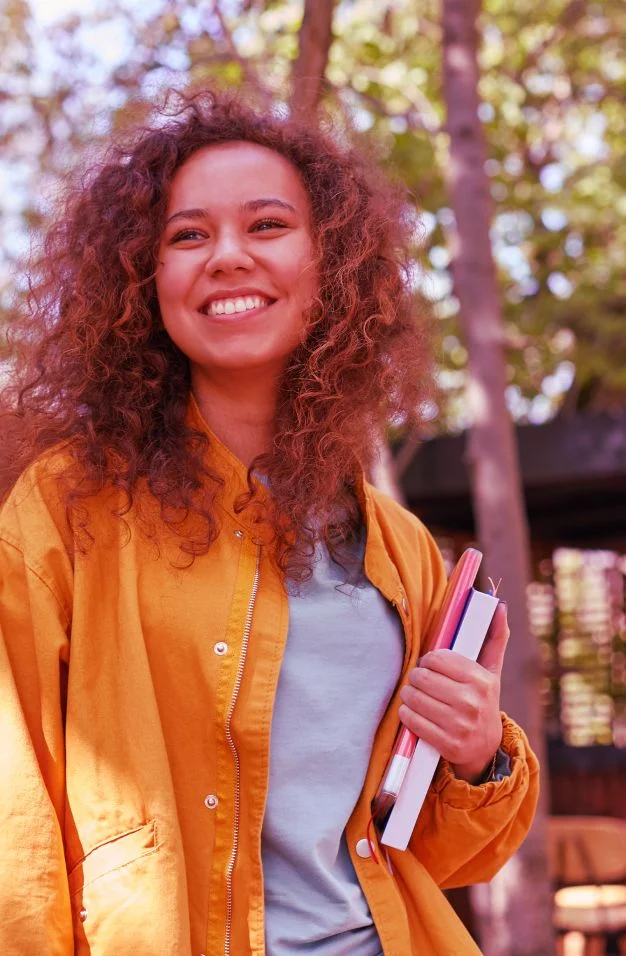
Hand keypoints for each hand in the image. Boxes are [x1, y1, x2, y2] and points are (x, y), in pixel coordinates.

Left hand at [398, 601, 509, 782]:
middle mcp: (471, 702)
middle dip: (416, 677)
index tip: (431, 665)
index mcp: (481, 680)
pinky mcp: (446, 744)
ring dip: (408, 694)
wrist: (486, 749)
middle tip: (420, 680)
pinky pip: (411, 720)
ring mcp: (459, 725)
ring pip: (414, 697)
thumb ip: (495, 638)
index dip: (429, 660)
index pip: (437, 658)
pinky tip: (413, 711)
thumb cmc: (484, 701)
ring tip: (415, 695)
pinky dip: (407, 714)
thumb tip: (499, 606)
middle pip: (422, 677)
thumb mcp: (492, 672)